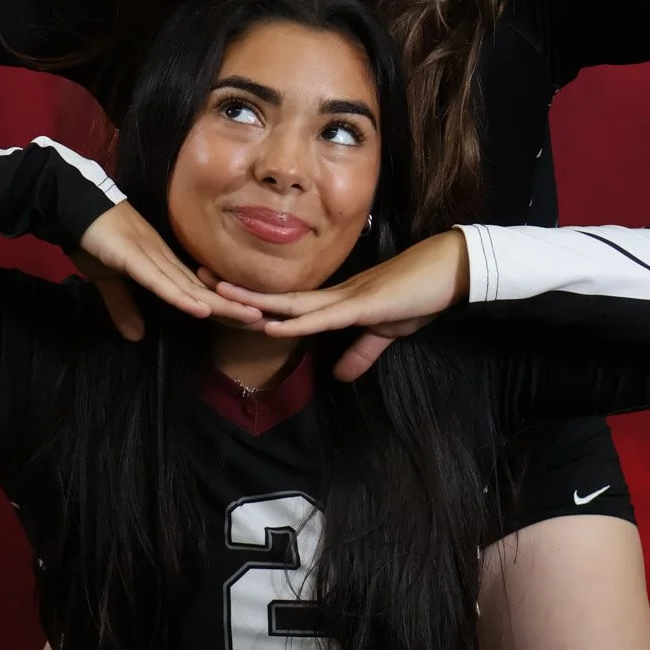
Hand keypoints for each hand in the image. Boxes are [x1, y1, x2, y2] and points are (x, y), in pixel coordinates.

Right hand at [77, 202, 262, 339]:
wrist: (72, 205)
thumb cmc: (93, 238)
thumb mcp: (110, 280)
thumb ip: (124, 306)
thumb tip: (136, 335)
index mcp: (161, 265)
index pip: (199, 292)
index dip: (225, 307)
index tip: (251, 321)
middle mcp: (164, 260)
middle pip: (205, 291)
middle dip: (236, 308)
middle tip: (268, 322)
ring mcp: (151, 257)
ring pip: (192, 288)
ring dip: (222, 305)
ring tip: (253, 317)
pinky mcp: (134, 257)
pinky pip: (161, 281)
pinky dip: (182, 297)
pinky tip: (203, 308)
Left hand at [213, 231, 469, 380]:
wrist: (451, 272)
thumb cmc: (419, 295)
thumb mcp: (386, 332)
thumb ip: (361, 353)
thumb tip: (338, 376)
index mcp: (337, 301)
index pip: (288, 305)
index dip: (255, 302)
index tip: (220, 296)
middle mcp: (334, 295)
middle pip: (277, 297)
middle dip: (240, 292)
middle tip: (197, 281)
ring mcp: (346, 298)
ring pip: (291, 303)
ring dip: (255, 302)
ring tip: (218, 297)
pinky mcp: (363, 305)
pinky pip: (322, 317)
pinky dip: (295, 323)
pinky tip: (270, 325)